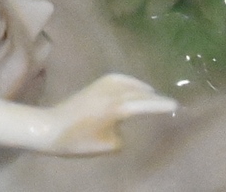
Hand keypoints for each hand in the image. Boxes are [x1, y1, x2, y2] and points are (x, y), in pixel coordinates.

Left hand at [38, 73, 171, 152]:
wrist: (49, 127)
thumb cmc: (77, 140)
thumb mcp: (106, 145)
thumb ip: (120, 135)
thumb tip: (122, 127)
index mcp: (115, 107)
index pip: (143, 104)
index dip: (159, 105)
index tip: (175, 105)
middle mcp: (110, 92)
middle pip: (138, 92)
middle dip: (153, 97)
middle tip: (168, 102)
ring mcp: (101, 86)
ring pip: (127, 82)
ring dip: (141, 87)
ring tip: (151, 93)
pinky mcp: (93, 86)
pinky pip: (117, 79)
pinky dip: (129, 81)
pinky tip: (131, 86)